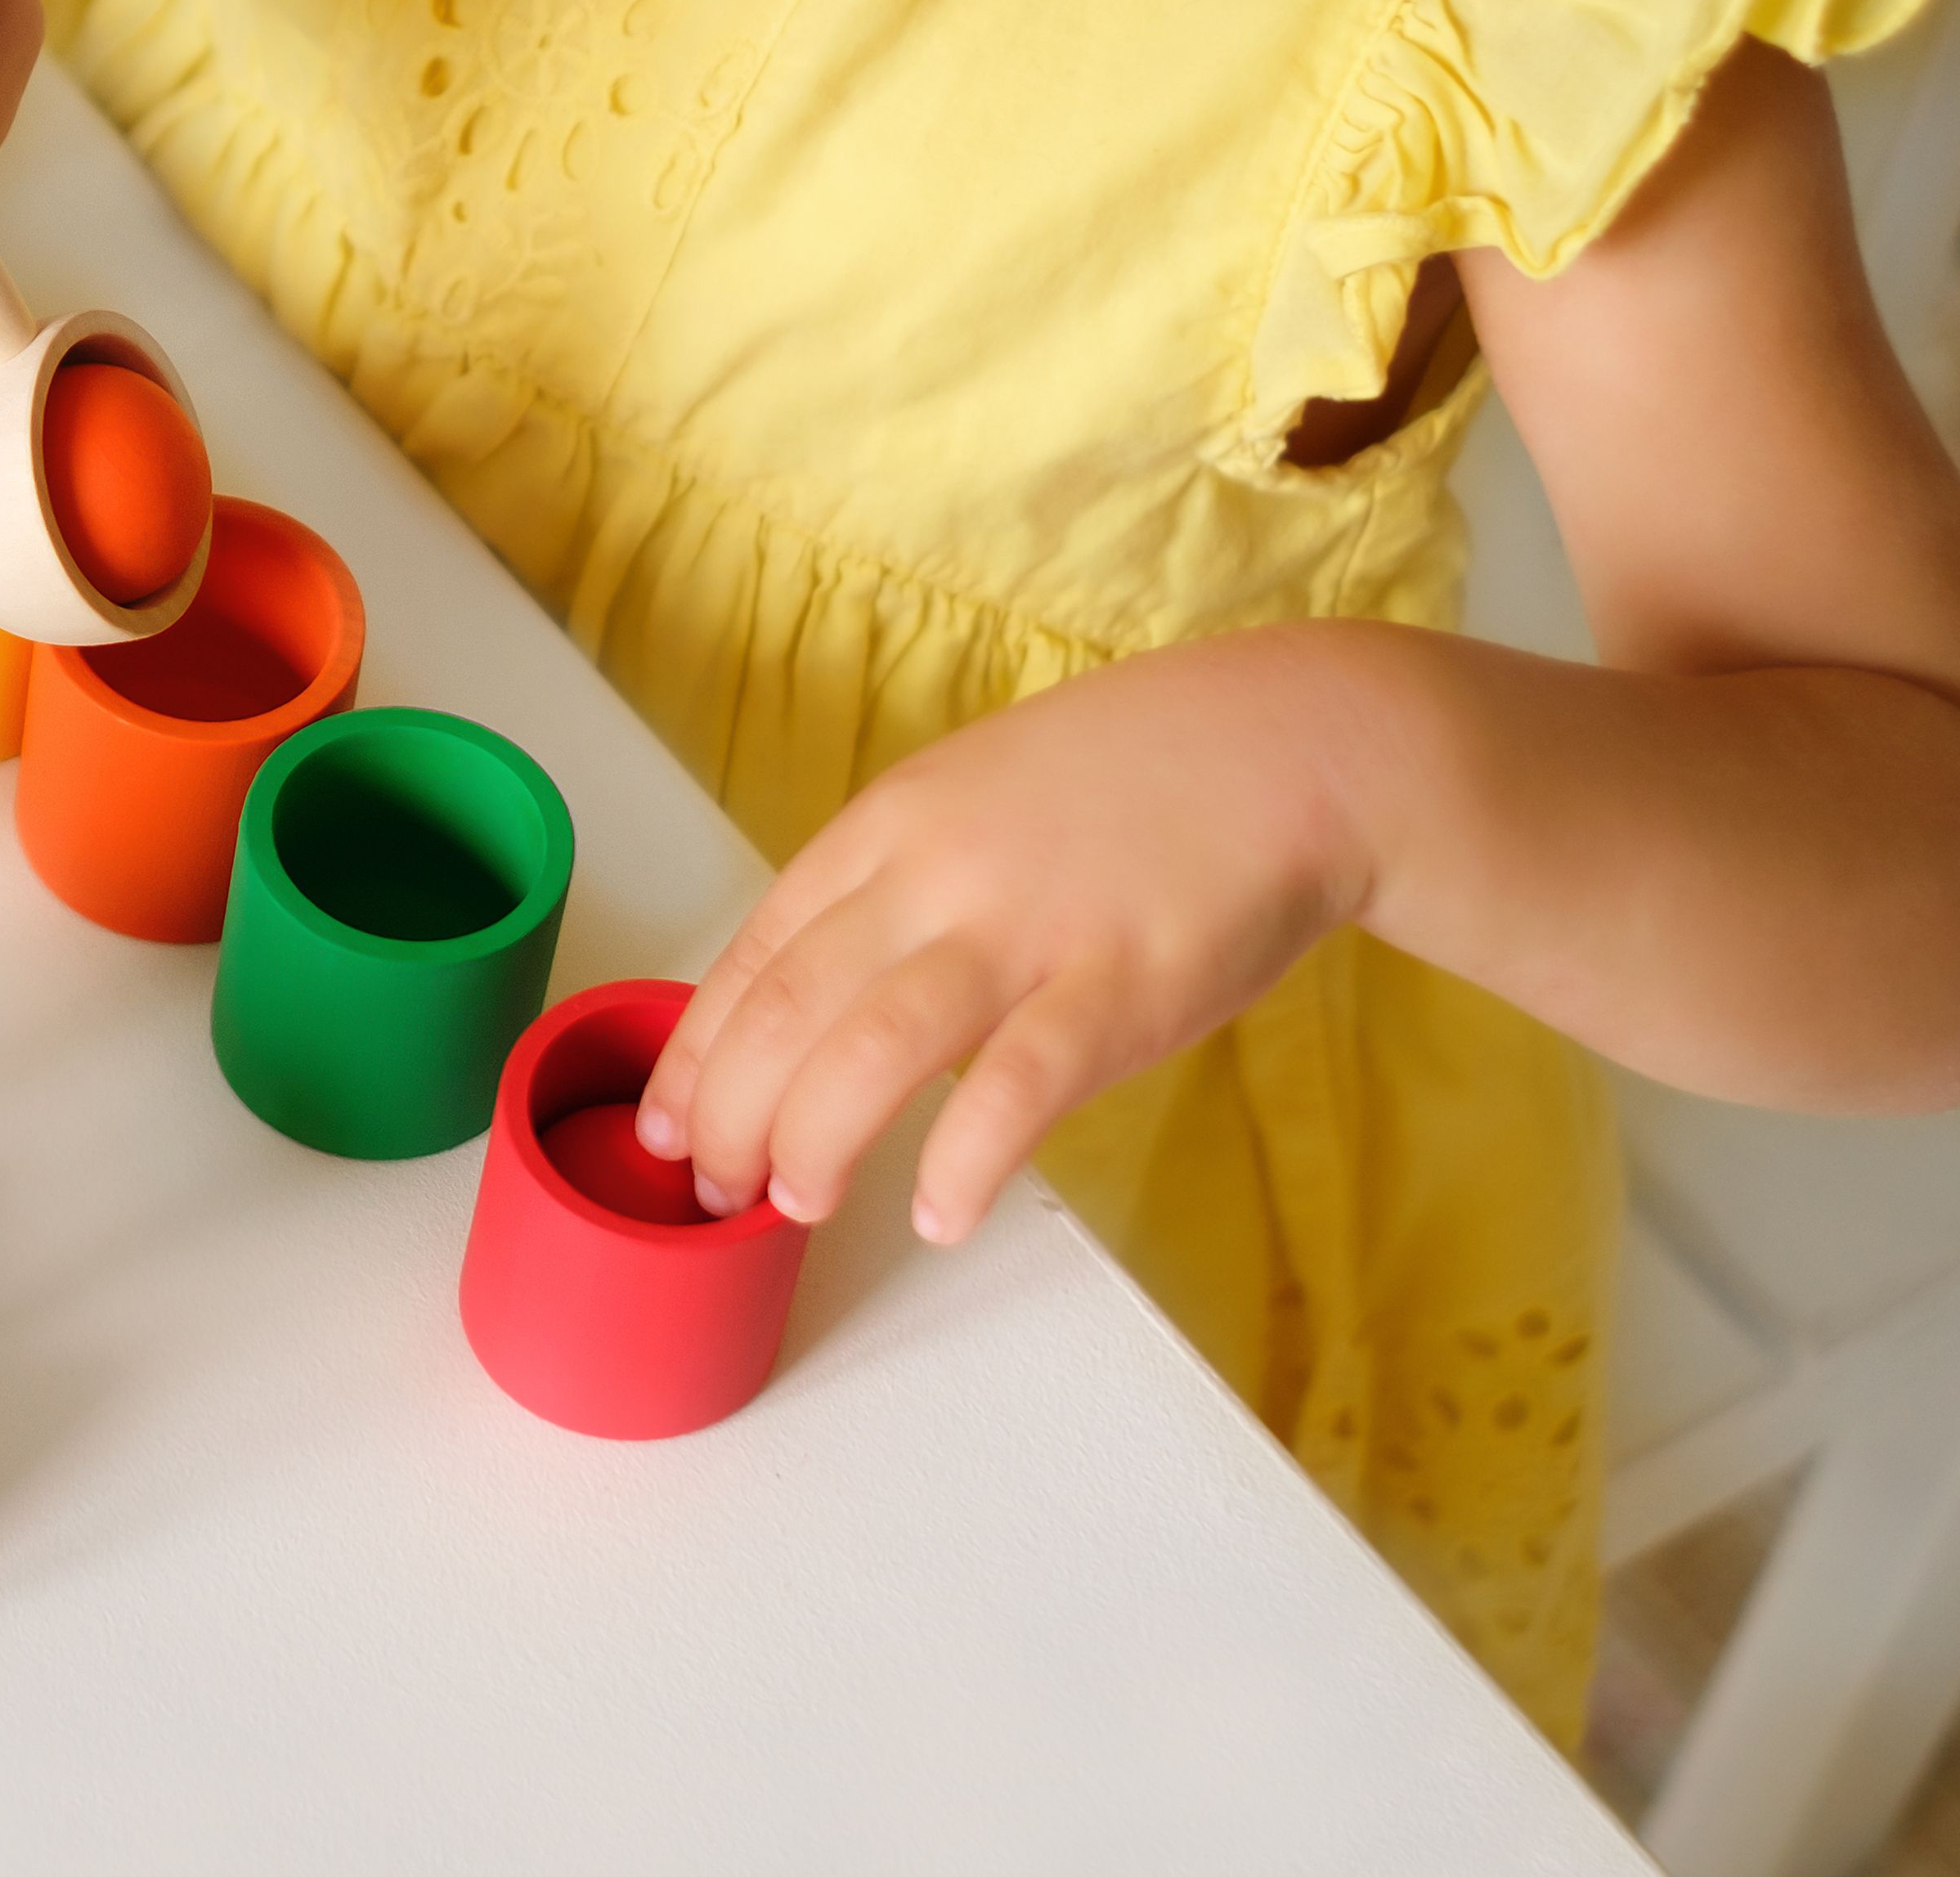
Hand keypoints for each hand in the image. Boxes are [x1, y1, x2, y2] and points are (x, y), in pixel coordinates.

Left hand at [638, 629, 1396, 1243]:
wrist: (1292, 747)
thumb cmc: (1129, 785)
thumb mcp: (971, 801)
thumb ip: (895, 889)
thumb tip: (820, 996)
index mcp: (887, 827)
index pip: (751, 953)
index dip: (695, 1052)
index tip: (666, 1123)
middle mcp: (935, 875)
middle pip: (785, 1010)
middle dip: (730, 1114)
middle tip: (716, 1186)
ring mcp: (1026, 929)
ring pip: (871, 1051)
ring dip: (814, 1142)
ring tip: (796, 1201)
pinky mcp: (1119, 986)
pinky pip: (1015, 1089)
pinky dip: (962, 1161)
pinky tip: (937, 1211)